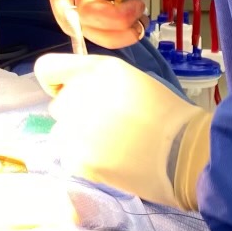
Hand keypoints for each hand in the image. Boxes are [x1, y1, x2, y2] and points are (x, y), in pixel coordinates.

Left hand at [35, 53, 210, 210]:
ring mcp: (76, 128)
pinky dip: (84, 161)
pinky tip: (111, 162)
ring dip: (78, 139)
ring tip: (111, 146)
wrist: (184, 153)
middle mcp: (81, 94)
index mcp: (97, 70)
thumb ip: (96, 81)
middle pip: (58, 105)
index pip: (47, 68)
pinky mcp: (78, 159)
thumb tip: (75, 92)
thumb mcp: (130, 81)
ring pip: (60, 133)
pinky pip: (69, 157)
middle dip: (76, 115)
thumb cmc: (166, 115)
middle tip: (107, 126)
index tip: (67, 92)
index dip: (55, 82)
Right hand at [49, 0, 200, 48]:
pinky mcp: (118, 8)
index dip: (65, 11)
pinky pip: (112, 30)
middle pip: (79, 15)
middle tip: (136, 12)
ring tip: (141, 22)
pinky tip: (142, 23)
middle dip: (106, 22)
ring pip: (94, 28)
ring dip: (115, 34)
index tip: (88, 21)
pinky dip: (124, 34)